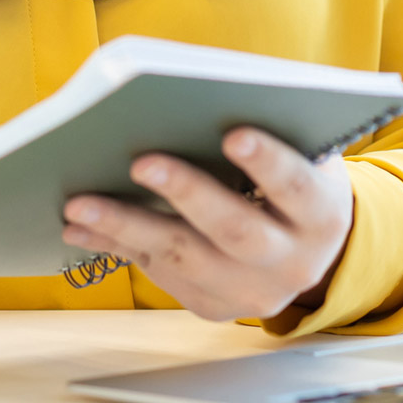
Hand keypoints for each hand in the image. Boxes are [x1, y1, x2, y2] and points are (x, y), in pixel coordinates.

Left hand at [63, 129, 353, 321]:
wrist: (307, 249)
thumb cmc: (295, 180)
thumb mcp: (304, 154)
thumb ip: (271, 130)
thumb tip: (199, 96)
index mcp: (322, 216)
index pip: (296, 187)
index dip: (267, 162)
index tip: (233, 134)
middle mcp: (293, 263)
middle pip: (234, 230)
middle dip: (186, 193)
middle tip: (140, 162)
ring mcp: (252, 292)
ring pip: (184, 259)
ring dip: (127, 228)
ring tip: (80, 202)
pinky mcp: (214, 306)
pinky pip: (161, 274)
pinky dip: (118, 246)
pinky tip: (81, 225)